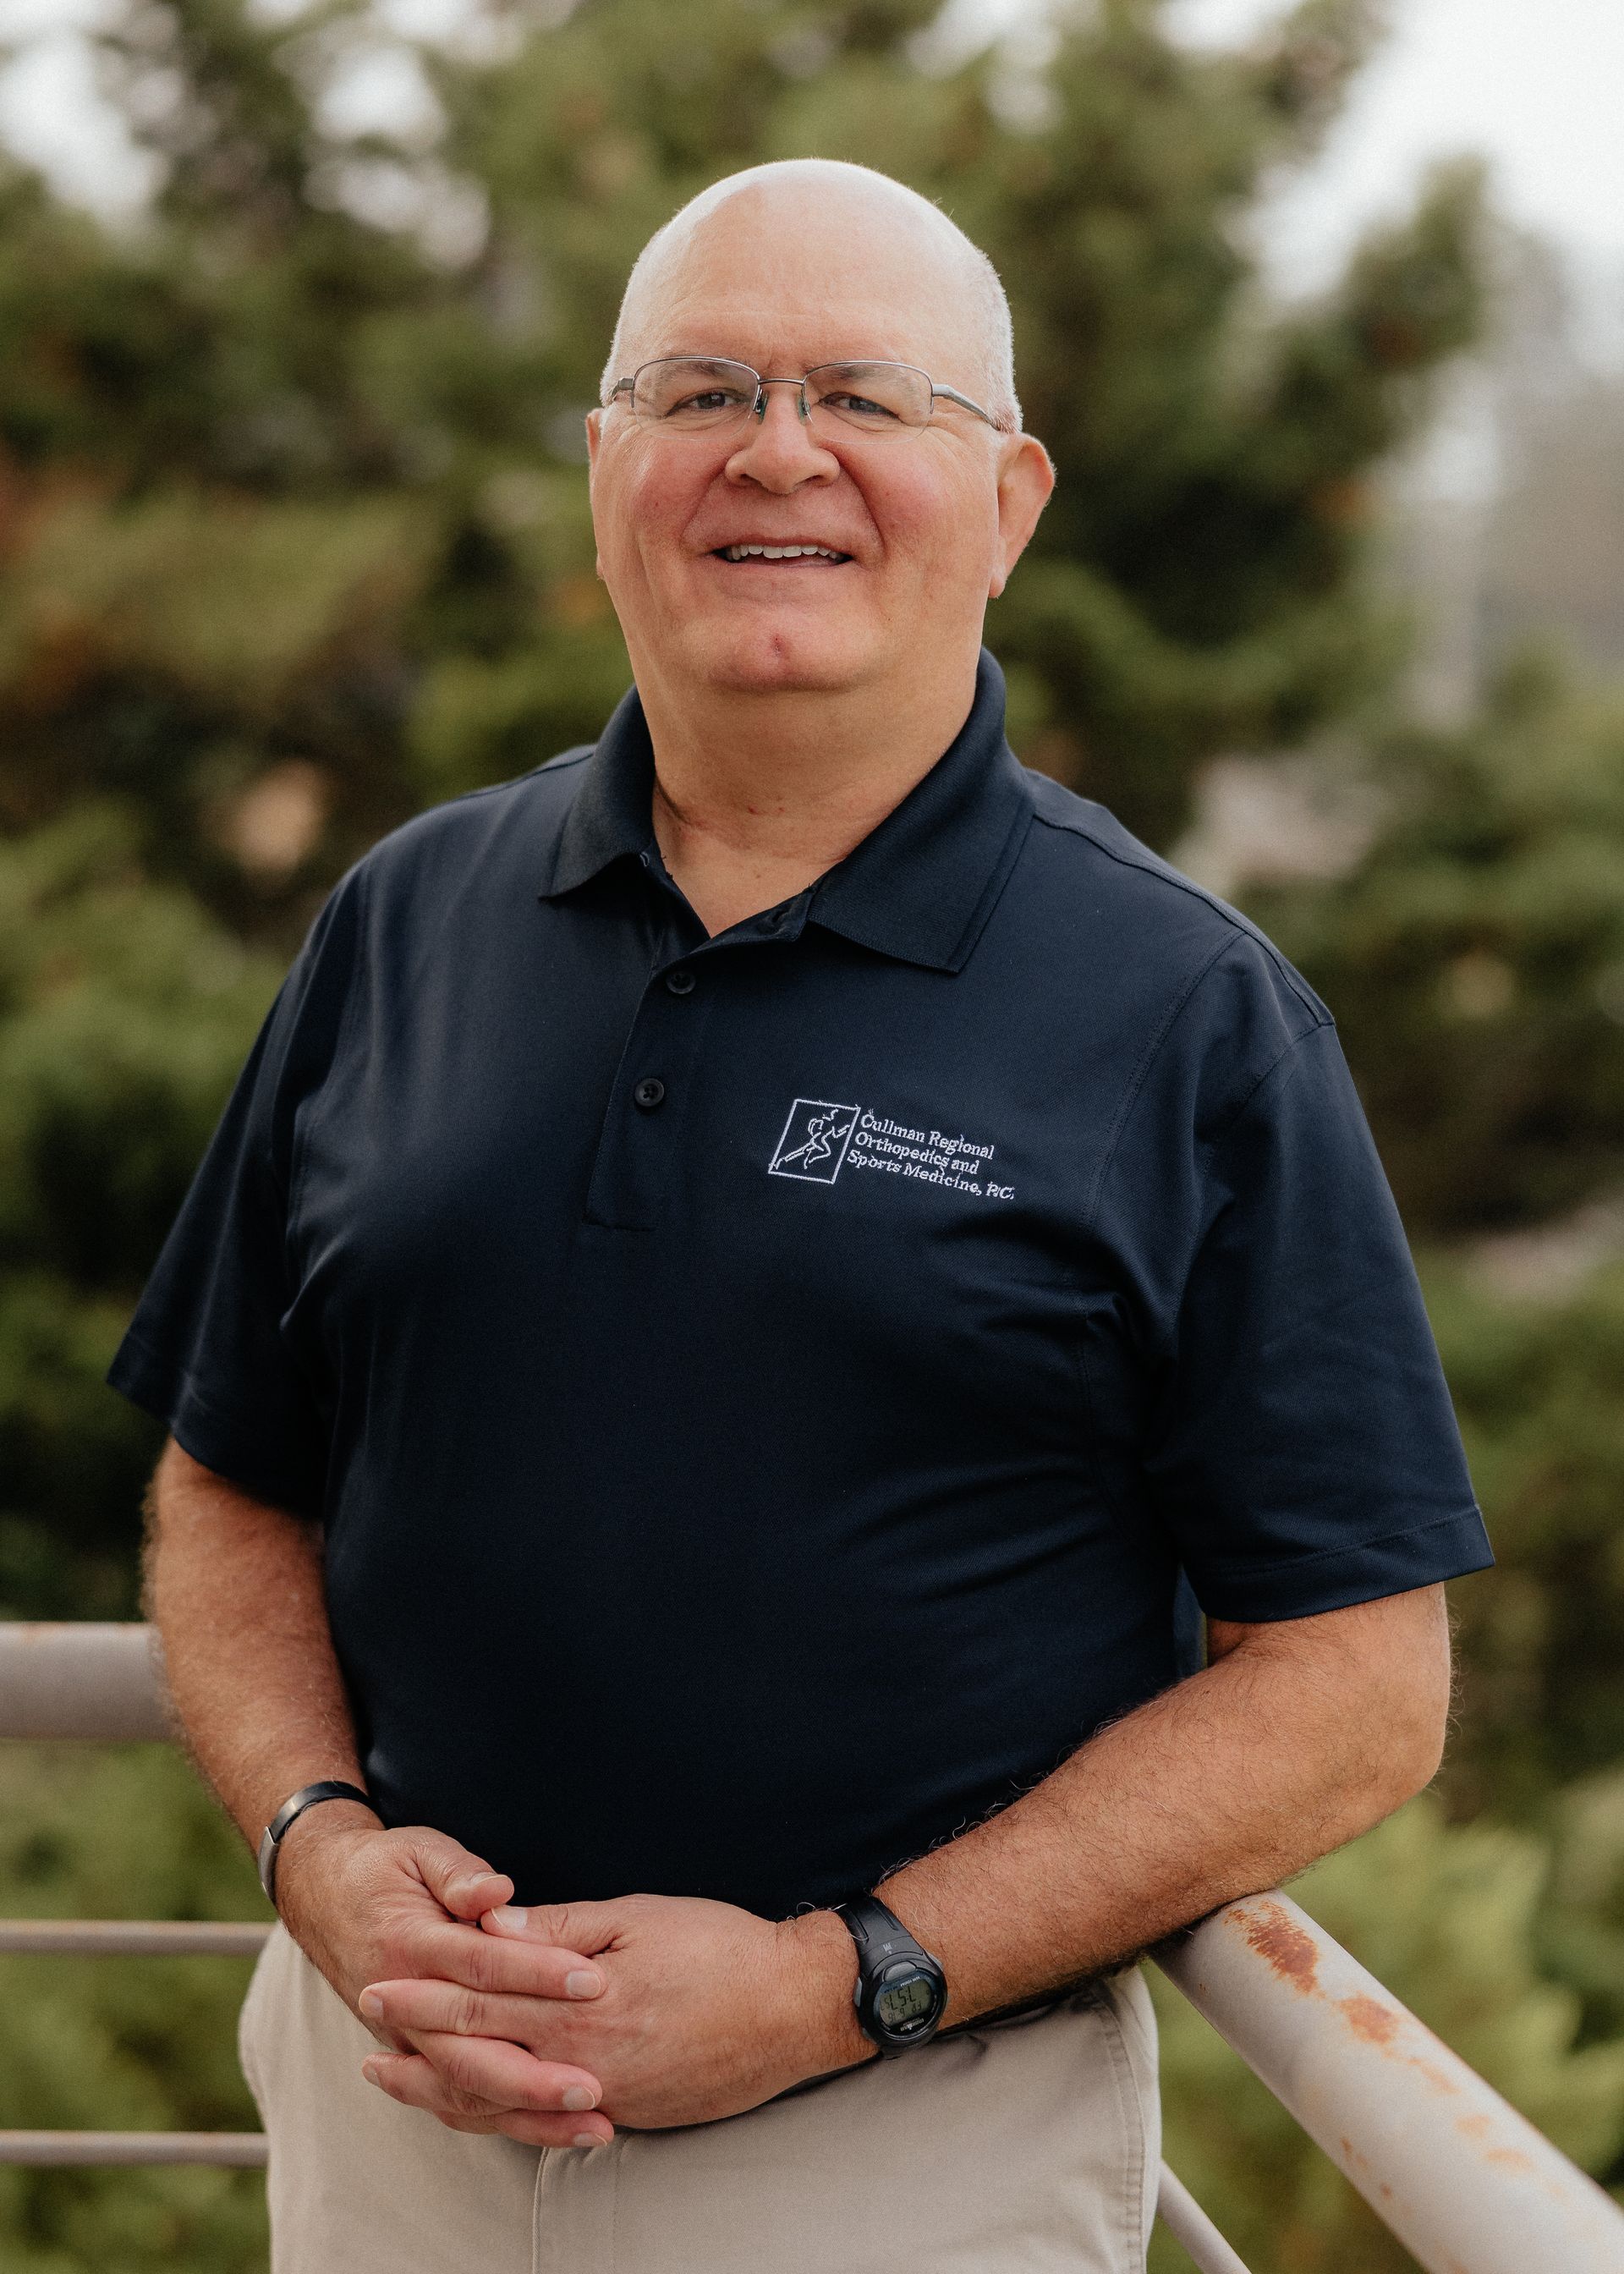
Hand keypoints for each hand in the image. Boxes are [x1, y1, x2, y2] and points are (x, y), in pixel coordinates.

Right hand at [273, 1805, 614, 2146]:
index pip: (481, 1965)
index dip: (538, 1974)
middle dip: (535, 2078)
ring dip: (529, 2115)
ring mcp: (406, 2040)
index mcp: (411, 1944)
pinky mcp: (414, 2057)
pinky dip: (501, 2122)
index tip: (594, 1982)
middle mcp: (404, 2003)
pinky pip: (454, 2102)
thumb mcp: (421, 1851)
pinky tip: (551, 2133)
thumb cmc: (388, 1869)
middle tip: (594, 2089)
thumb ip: (459, 1872)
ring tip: (591, 2125)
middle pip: (471, 2051)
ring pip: (465, 2091)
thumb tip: (497, 1891)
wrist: (326, 1898)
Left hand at [358, 1892, 871, 2133]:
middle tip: (369, 2035)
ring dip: (448, 2092)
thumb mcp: (639, 1917)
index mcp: (580, 2007)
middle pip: (481, 2059)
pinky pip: (548, 2121)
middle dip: (420, 2046)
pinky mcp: (631, 2113)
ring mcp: (607, 2096)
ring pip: (508, 2102)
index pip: (482, 2002)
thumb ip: (563, 1927)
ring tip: (404, 2083)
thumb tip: (495, 1922)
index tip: (380, 1985)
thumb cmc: (722, 1949)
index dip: (425, 1996)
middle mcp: (584, 2062)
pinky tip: (484, 2105)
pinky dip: (504, 2114)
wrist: (795, 2008)